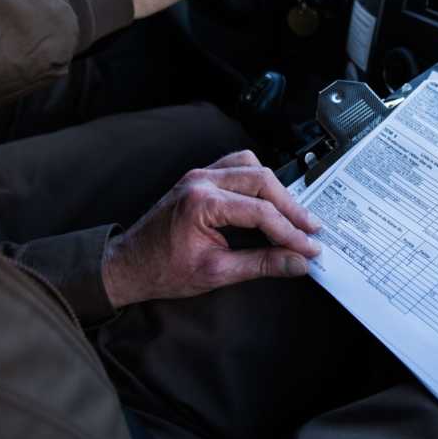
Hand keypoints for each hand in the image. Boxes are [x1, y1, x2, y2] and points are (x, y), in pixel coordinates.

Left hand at [101, 150, 321, 307]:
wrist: (127, 265)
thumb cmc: (161, 271)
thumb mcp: (215, 273)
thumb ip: (261, 264)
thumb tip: (296, 262)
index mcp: (202, 203)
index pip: (260, 212)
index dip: (290, 231)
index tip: (309, 247)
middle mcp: (201, 181)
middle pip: (262, 181)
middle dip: (291, 207)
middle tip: (310, 230)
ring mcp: (199, 175)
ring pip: (252, 166)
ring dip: (276, 190)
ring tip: (293, 214)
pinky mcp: (199, 177)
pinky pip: (236, 165)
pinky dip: (258, 179)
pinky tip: (268, 198)